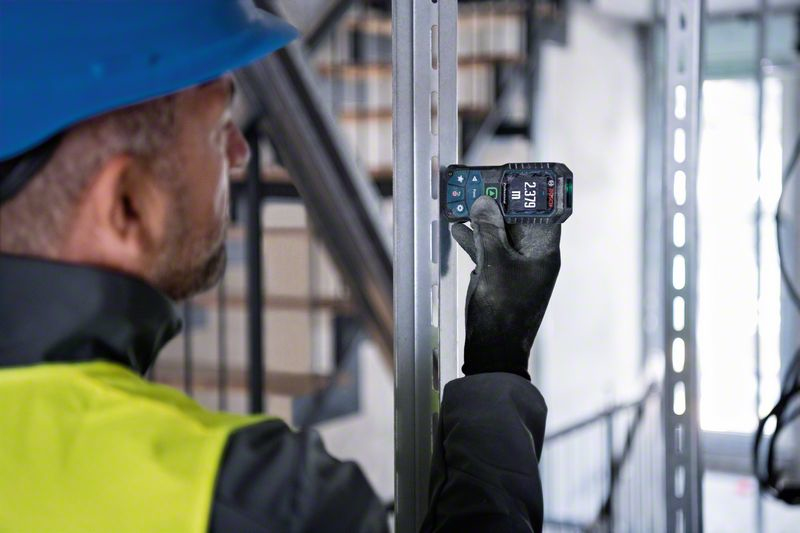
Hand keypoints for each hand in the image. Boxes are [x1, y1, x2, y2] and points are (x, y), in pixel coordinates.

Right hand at [451, 195, 560, 379]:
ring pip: (499, 234)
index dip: (530, 193)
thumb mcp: (495, 264)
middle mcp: (533, 257)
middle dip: (499, 203)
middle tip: (481, 183)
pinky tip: (458, 227)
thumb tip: (483, 202)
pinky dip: (475, 239)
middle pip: (518, 220)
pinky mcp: (499, 277)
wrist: (493, 350)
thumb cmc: (503, 310)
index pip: (544, 212)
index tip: (513, 176)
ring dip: (482, 219)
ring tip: (464, 200)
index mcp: (544, 253)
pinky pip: (488, 250)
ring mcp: (515, 268)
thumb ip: (488, 230)